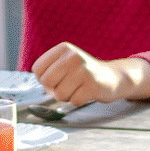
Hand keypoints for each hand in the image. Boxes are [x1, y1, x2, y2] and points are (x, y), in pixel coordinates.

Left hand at [31, 44, 149, 107]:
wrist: (112, 76)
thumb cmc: (82, 73)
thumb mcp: (65, 63)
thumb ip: (49, 71)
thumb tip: (43, 84)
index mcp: (63, 48)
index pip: (37, 69)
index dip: (44, 79)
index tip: (57, 77)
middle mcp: (73, 56)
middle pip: (46, 82)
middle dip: (54, 89)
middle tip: (67, 85)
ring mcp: (84, 70)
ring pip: (59, 94)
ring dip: (67, 96)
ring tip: (78, 88)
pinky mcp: (93, 85)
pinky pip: (74, 101)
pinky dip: (78, 101)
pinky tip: (87, 92)